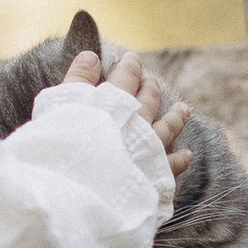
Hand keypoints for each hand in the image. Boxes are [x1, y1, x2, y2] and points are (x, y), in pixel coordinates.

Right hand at [64, 45, 190, 186]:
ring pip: (168, 128)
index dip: (129, 66)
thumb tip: (91, 56)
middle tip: (152, 80)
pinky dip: (180, 158)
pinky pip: (172, 165)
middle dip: (151, 87)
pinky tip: (187, 155)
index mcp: (116, 103)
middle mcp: (137, 123)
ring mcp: (150, 150)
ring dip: (175, 117)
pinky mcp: (155, 177)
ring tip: (183, 110)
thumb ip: (77, 79)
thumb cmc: (64, 146)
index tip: (132, 59)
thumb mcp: (61, 105)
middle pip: (149, 100)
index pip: (126, 77)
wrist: (79, 191)